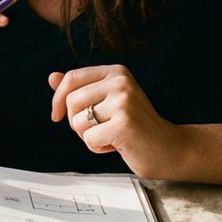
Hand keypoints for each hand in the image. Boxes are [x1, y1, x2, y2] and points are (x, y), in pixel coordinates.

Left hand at [49, 65, 175, 174]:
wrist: (169, 149)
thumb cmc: (134, 127)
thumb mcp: (106, 102)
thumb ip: (81, 89)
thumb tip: (52, 77)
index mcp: (116, 72)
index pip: (71, 78)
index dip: (58, 99)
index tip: (57, 116)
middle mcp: (121, 82)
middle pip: (71, 101)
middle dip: (76, 123)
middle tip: (99, 130)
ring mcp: (124, 102)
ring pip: (78, 122)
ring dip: (88, 137)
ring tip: (111, 136)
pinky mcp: (124, 124)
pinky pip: (89, 139)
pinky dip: (98, 148)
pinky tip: (117, 145)